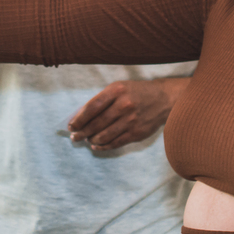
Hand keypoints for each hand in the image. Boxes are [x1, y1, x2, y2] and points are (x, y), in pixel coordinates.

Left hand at [68, 78, 184, 149]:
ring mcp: (131, 120)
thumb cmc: (136, 92)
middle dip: (82, 132)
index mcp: (117, 91)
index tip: (71, 126)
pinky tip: (96, 145)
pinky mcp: (136, 133)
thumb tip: (82, 117)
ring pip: (104, 135)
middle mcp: (124, 105)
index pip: (92, 107)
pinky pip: (116, 143)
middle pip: (96, 123)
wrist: (163, 99)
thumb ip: (102, 100)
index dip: (79, 118)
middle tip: (74, 137)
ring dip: (91, 140)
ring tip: (86, 140)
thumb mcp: (119, 88)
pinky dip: (103, 146)